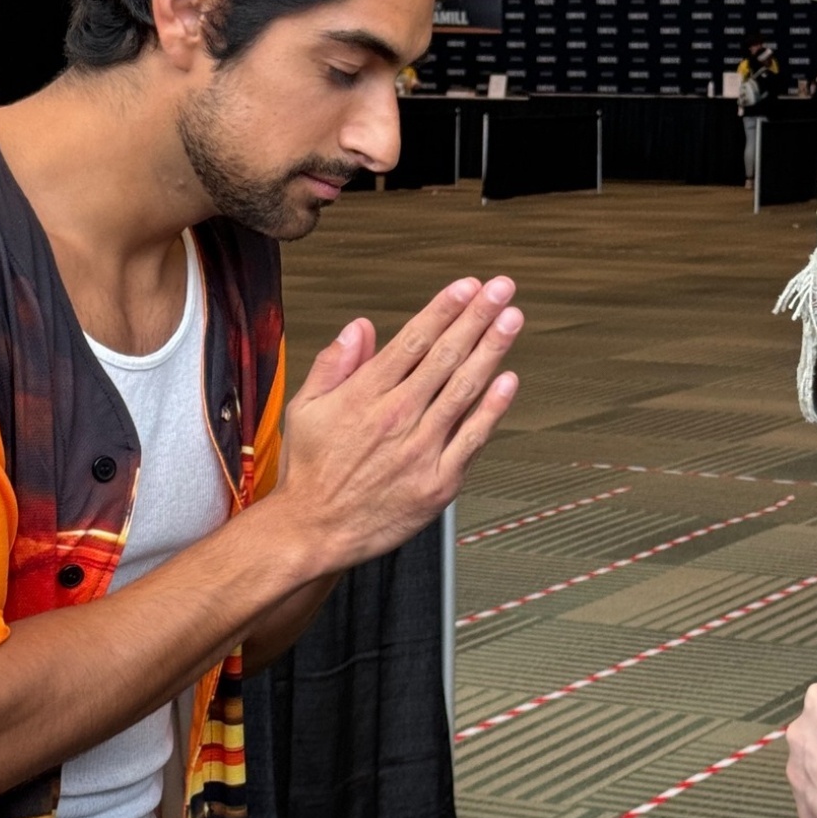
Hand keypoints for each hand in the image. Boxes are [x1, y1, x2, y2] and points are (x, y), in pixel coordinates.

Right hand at [269, 276, 521, 572]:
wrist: (313, 530)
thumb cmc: (310, 471)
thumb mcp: (305, 408)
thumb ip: (333, 364)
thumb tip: (360, 328)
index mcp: (365, 395)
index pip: (414, 341)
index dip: (444, 309)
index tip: (467, 287)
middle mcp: (396, 417)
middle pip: (445, 357)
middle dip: (477, 318)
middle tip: (501, 289)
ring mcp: (421, 450)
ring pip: (464, 390)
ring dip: (491, 350)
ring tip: (512, 320)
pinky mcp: (438, 482)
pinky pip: (472, 439)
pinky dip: (492, 409)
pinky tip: (508, 381)